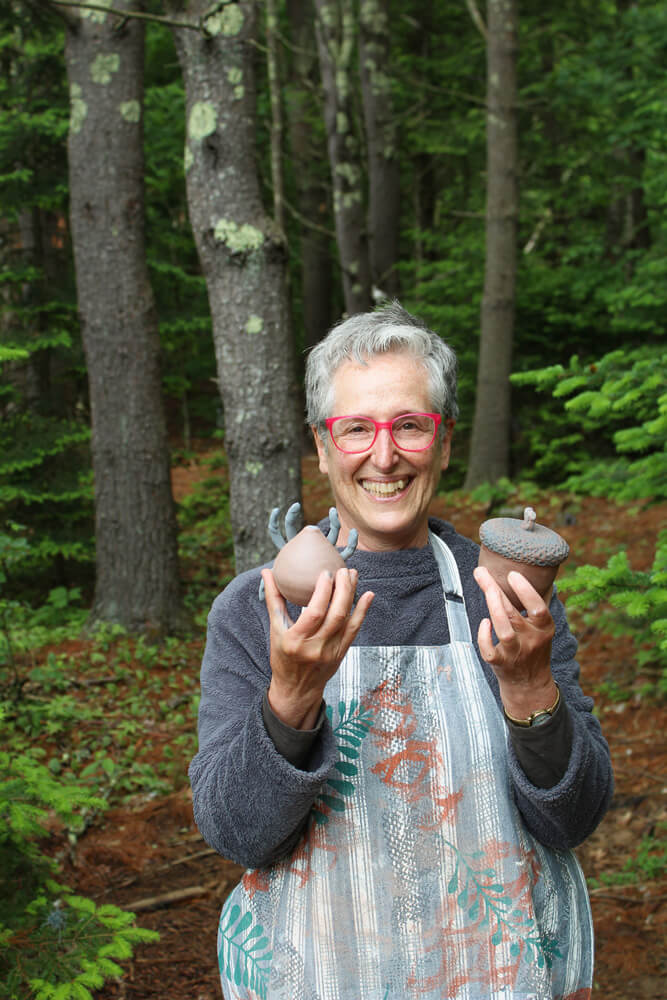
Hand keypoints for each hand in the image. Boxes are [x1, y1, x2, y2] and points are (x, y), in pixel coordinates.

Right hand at [262, 566, 373, 729]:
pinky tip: (368, 595)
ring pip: (346, 620)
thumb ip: (274, 600)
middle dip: (342, 589)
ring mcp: (331, 651)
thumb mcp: (275, 630)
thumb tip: (268, 572)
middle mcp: (315, 647)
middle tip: (343, 570)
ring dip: (352, 595)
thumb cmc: (283, 656)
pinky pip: (355, 630)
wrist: (297, 688)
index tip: (326, 573)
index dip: (323, 592)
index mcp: (295, 640)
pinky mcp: (342, 653)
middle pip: (334, 615)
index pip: (314, 613)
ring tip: (353, 575)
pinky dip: (362, 611)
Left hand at [473, 565, 557, 719]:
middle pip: (513, 613)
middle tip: (481, 572)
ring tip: (482, 592)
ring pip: (504, 631)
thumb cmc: (531, 646)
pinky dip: (484, 637)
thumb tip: (510, 572)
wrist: (530, 684)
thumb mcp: (539, 627)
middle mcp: (532, 640)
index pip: (538, 607)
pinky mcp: (501, 664)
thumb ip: (528, 605)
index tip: (512, 575)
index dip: (525, 590)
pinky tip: (484, 623)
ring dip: (492, 609)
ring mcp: (516, 653)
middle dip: (496, 590)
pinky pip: (490, 651)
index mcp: (545, 628)